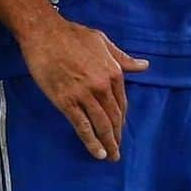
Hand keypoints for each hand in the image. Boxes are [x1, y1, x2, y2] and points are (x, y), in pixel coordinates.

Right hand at [19, 14, 149, 161]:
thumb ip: (123, 58)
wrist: (45, 33)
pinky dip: (91, 142)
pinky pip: (82, 126)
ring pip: (101, 125)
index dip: (121, 119)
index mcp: (113, 71)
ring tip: (110, 157)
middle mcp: (102, 85)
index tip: (119, 129)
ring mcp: (84, 94)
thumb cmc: (73, 34)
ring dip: (108, 143)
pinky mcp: (67, 101)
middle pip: (113, 117)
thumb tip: (145, 66)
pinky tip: (97, 153)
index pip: (121, 103)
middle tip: (117, 152)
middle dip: (117, 136)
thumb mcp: (102, 42)